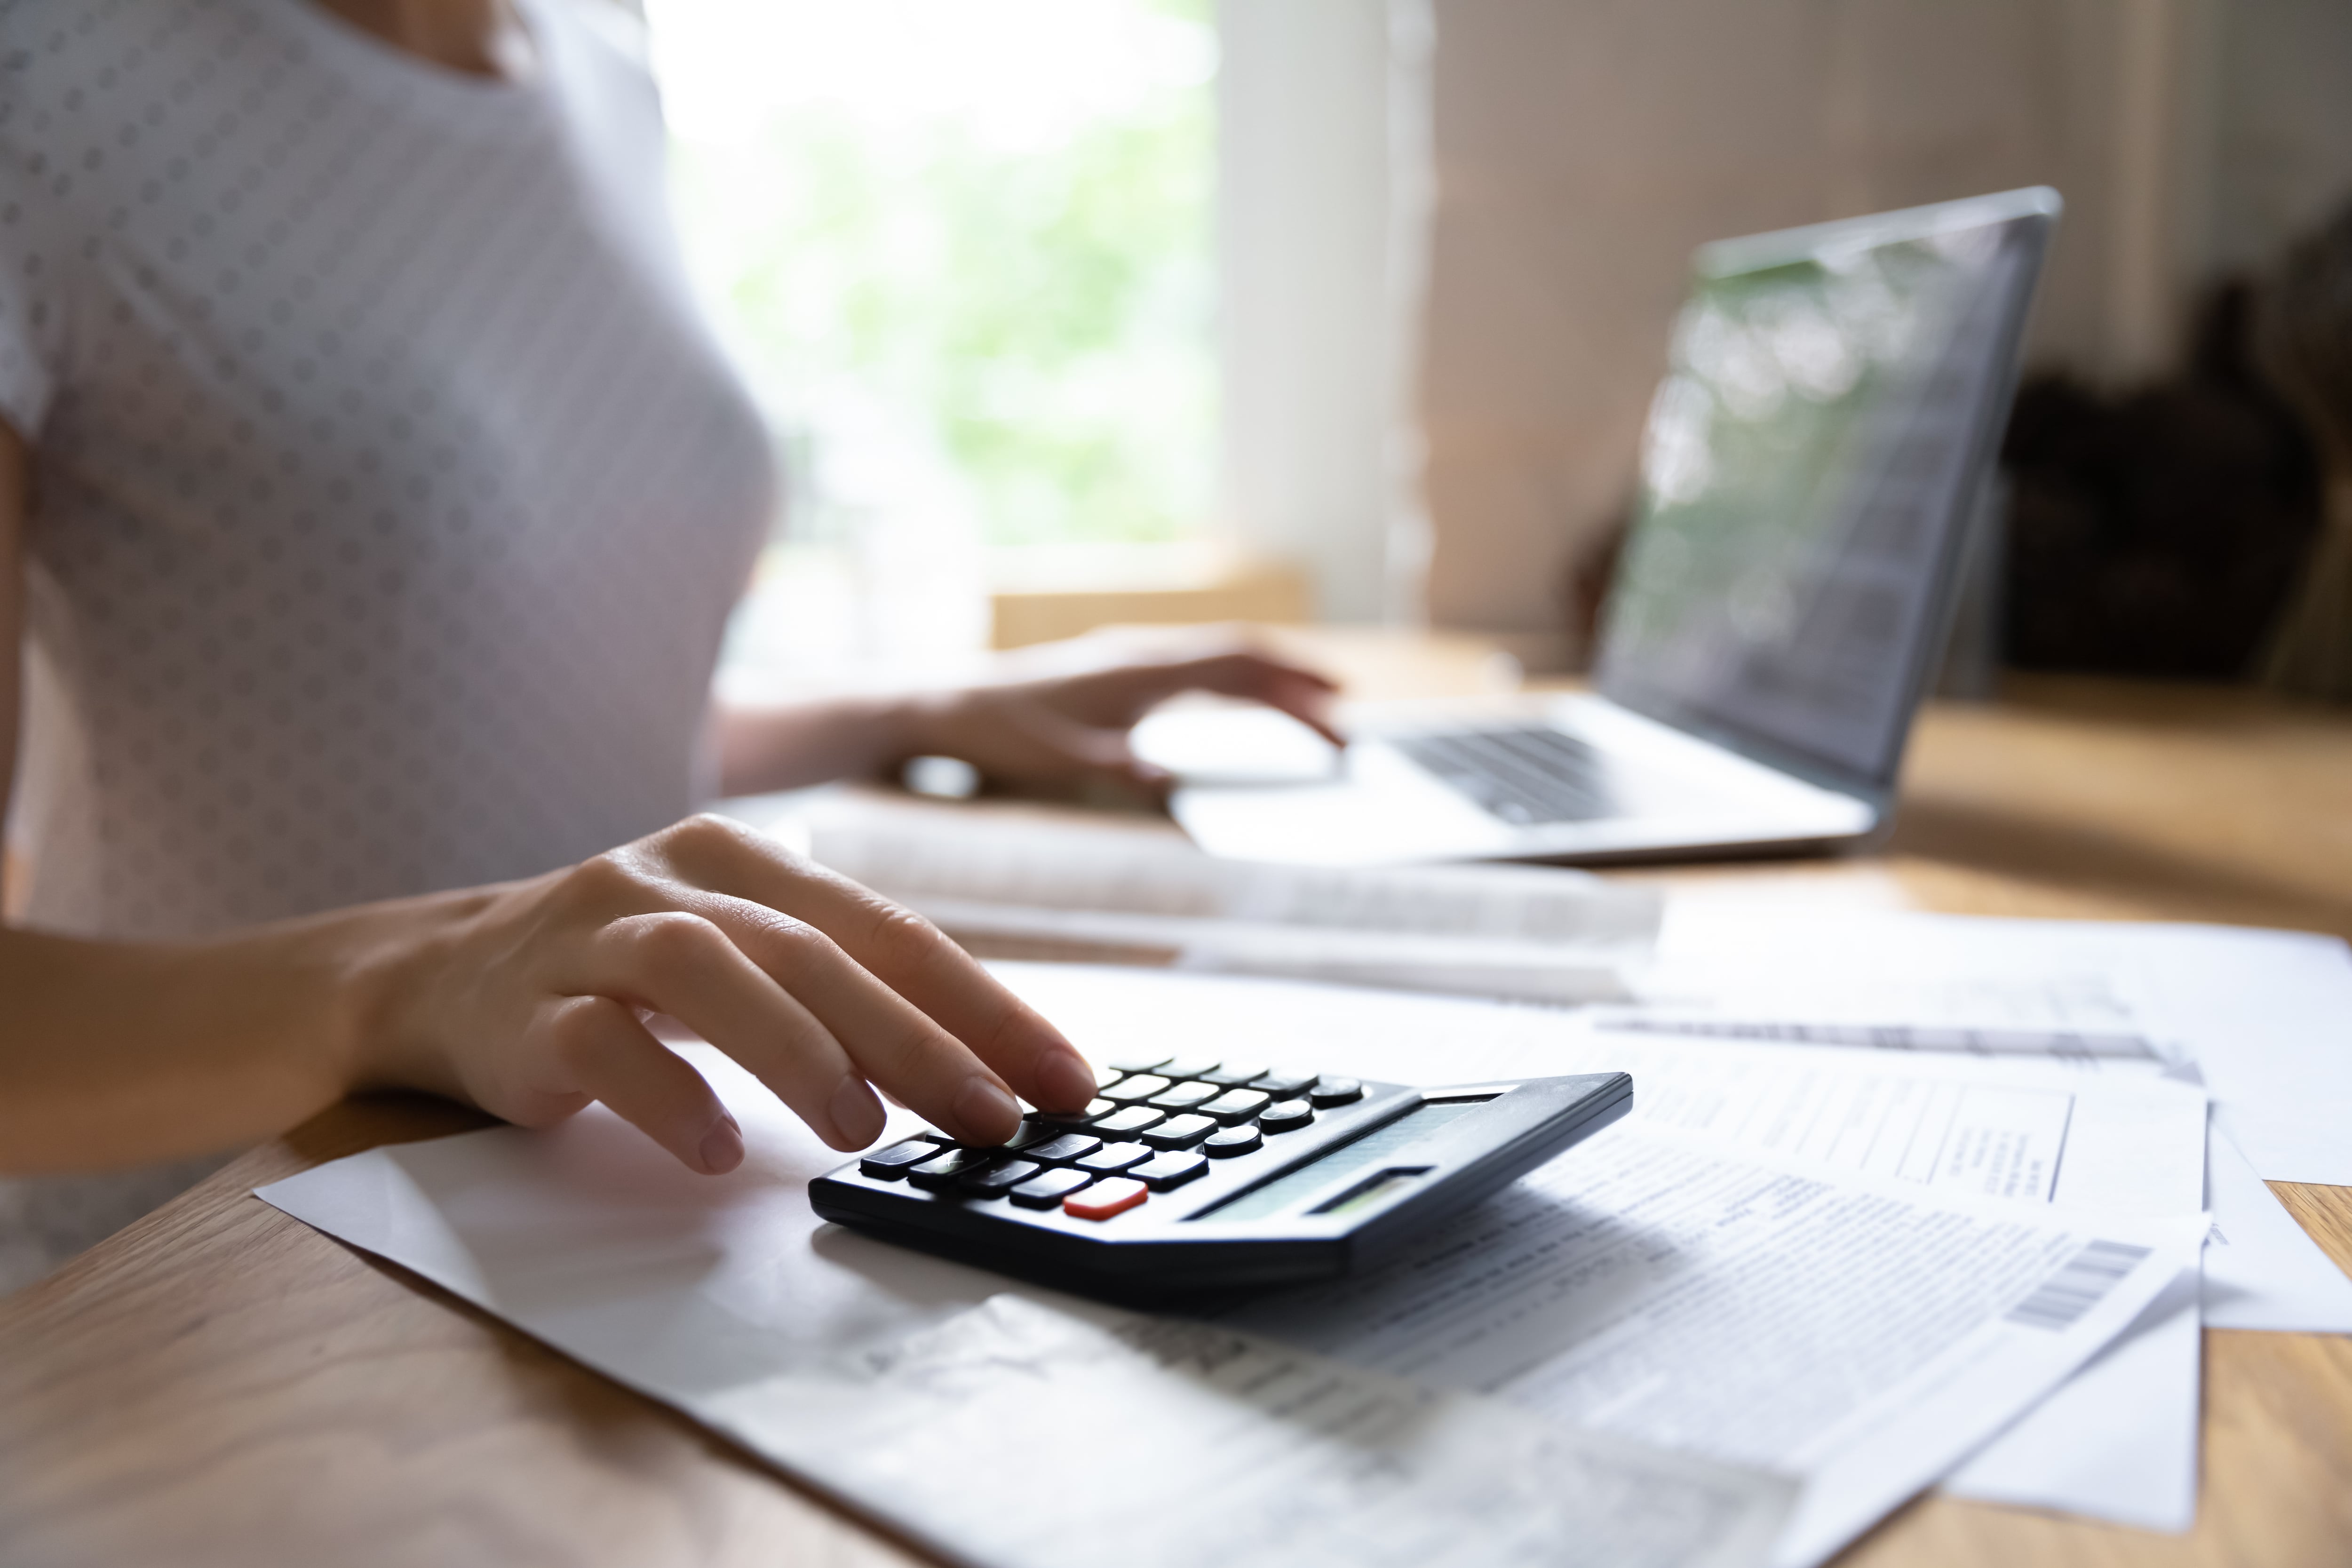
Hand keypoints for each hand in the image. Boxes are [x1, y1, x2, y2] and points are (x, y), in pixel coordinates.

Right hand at [361, 815, 1097, 1173]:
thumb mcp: (745, 956)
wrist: (441, 974)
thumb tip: (982, 1072)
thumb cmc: (630, 973)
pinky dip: (663, 1093)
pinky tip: (714, 1149)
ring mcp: (594, 937)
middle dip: (916, 1035)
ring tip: (861, 1128)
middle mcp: (676, 881)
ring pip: (705, 971)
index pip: (891, 930)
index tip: (1063, 1079)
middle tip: (991, 1114)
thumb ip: (845, 993)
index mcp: (750, 862)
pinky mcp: (527, 1010)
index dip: (986, 1004)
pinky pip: (598, 1044)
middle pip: (812, 950)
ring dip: (792, 1048)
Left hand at [905, 631, 1341, 794]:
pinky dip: (1241, 687)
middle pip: (1242, 658)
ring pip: (1224, 661)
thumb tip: (1165, 776)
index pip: (1235, 664)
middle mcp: (1144, 655)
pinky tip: (1257, 708)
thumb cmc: (1001, 732)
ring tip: (1319, 716)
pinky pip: (1200, 672)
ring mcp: (1137, 661)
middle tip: (1346, 724)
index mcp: (1137, 669)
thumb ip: (1109, 764)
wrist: (951, 705)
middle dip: (1299, 686)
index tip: (1337, 708)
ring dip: (1274, 686)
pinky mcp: (1127, 674)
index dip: (1292, 683)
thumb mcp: (1054, 759)